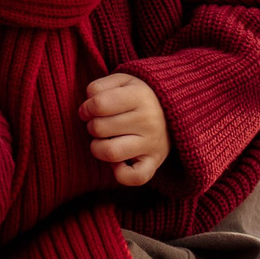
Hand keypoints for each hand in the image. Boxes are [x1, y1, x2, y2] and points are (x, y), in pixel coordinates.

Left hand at [81, 73, 169, 187]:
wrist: (173, 111)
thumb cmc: (137, 97)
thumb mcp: (122, 81)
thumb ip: (100, 87)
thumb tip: (88, 104)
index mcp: (140, 96)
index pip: (99, 104)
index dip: (86, 108)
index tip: (89, 110)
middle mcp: (148, 120)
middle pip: (99, 128)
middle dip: (92, 126)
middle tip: (100, 124)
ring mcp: (152, 143)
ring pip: (110, 152)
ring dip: (98, 148)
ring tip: (104, 141)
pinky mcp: (154, 163)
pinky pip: (135, 178)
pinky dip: (121, 174)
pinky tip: (118, 162)